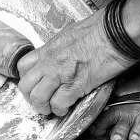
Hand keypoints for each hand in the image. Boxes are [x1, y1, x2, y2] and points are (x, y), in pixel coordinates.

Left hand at [16, 9, 132, 116]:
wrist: (115, 34)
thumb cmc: (99, 29)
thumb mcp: (70, 34)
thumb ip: (59, 48)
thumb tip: (59, 55)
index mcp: (48, 49)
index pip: (23, 66)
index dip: (26, 78)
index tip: (34, 84)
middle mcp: (50, 62)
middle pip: (26, 86)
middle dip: (31, 97)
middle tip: (40, 101)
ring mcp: (61, 75)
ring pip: (38, 98)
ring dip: (43, 107)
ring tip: (51, 108)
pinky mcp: (76, 86)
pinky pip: (59, 104)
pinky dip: (61, 110)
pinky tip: (66, 107)